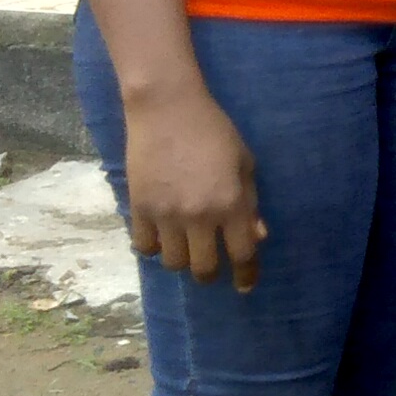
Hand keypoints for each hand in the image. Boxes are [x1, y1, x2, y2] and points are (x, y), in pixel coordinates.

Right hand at [120, 77, 262, 290]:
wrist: (167, 110)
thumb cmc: (214, 132)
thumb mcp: (244, 164)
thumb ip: (250, 203)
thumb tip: (258, 236)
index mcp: (231, 204)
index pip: (242, 254)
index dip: (246, 274)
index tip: (245, 285)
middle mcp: (199, 215)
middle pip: (204, 268)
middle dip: (210, 274)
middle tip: (211, 266)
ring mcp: (166, 214)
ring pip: (173, 262)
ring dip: (182, 260)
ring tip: (185, 247)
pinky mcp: (138, 207)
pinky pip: (144, 246)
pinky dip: (154, 247)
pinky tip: (161, 236)